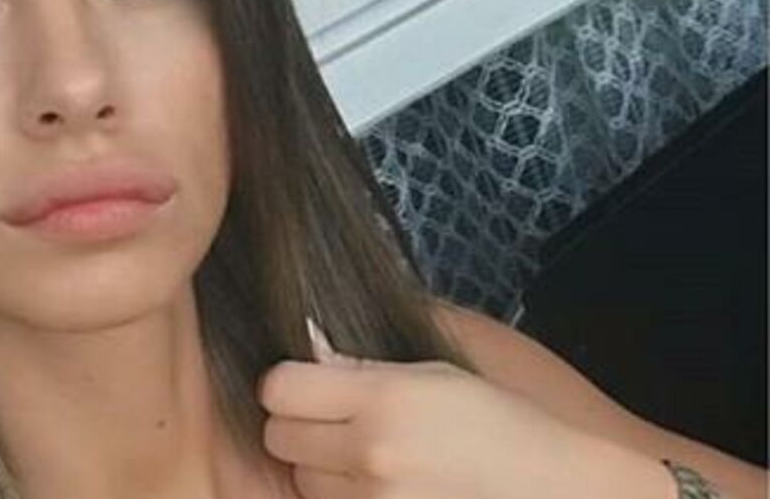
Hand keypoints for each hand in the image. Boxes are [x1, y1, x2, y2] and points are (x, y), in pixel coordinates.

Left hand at [257, 318, 647, 498]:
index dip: (288, 382)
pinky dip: (341, 497)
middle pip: (279, 436)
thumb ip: (360, 366)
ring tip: (365, 455)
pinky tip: (376, 483)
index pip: (278, 387)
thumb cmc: (498, 423)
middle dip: (297, 424)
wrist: (551, 488)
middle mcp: (371, 454)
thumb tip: (306, 345)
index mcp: (383, 400)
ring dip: (318, 467)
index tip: (306, 383)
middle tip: (334, 420)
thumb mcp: (432, 373)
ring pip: (301, 480)